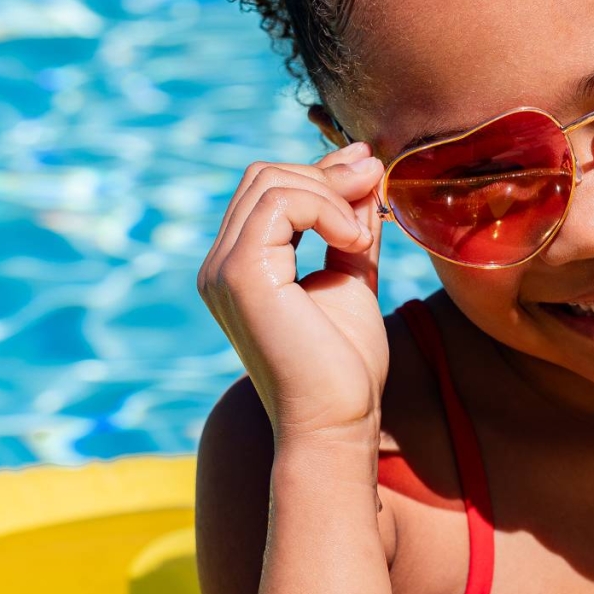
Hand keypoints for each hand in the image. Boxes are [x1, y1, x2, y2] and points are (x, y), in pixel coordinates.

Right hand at [198, 142, 386, 442]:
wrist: (338, 423)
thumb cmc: (344, 368)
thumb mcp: (350, 278)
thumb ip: (349, 228)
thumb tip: (363, 170)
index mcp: (238, 267)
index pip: (267, 190)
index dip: (321, 173)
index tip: (370, 170)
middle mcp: (219, 266)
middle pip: (263, 176)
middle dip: (326, 174)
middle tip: (375, 185)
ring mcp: (223, 270)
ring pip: (270, 182)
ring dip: (330, 193)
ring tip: (363, 235)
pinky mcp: (240, 275)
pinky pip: (279, 204)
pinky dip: (326, 209)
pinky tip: (353, 243)